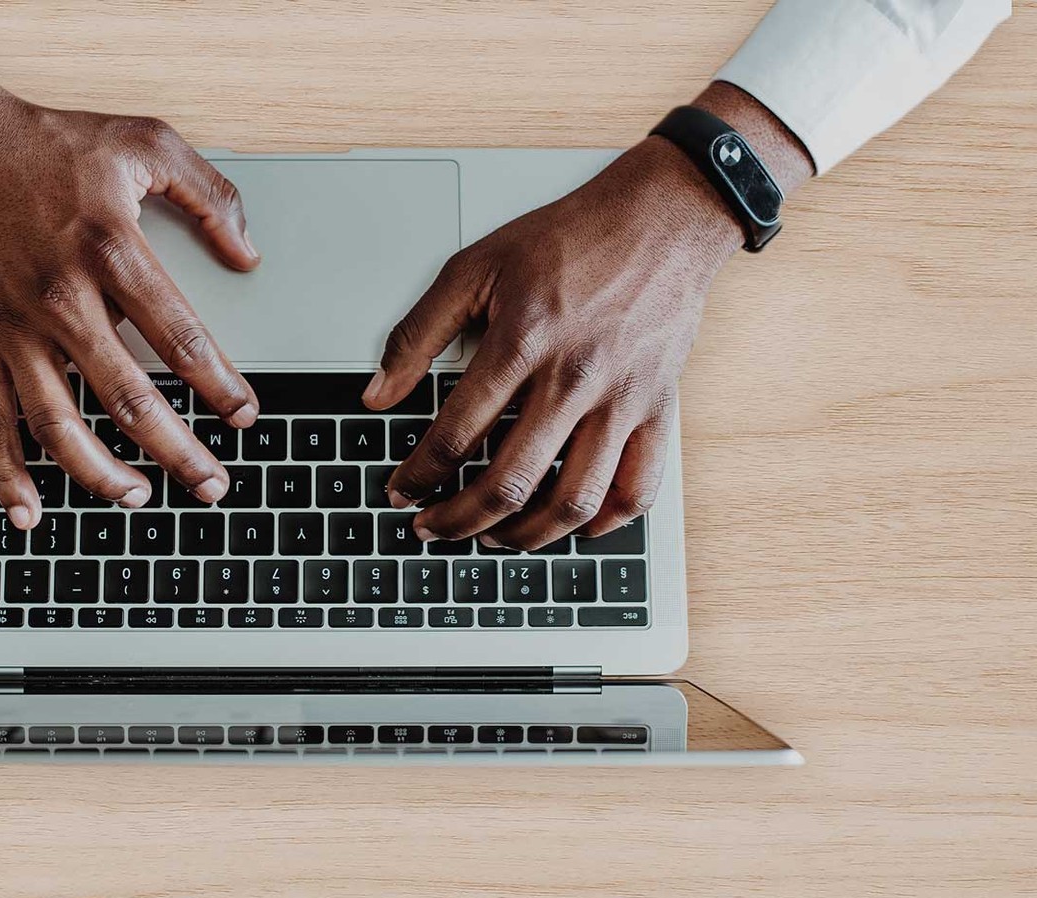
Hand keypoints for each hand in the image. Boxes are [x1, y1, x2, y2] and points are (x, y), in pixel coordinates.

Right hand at [0, 24, 259, 528]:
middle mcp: (62, 298)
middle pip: (128, 397)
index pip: (181, 338)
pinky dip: (5, 472)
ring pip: (58, 424)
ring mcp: (14, 327)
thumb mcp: (145, 141)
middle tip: (212, 485)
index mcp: (111, 249)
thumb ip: (210, 195)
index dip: (220, 386)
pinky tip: (30, 510)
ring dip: (100, 475)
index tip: (246, 416)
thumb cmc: (50, 143)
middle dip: (178, 451)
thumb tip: (249, 254)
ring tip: (139, 498)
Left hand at [364, 132, 761, 548]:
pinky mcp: (658, 410)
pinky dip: (604, 522)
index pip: (455, 435)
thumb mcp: (474, 267)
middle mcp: (574, 378)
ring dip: (524, 536)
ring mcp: (621, 401)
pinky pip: (638, 489)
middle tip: (432, 528)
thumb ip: (417, 333)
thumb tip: (377, 393)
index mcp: (522, 342)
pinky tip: (572, 526)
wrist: (662, 218)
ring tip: (493, 537)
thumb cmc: (568, 239)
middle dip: (457, 520)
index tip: (400, 491)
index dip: (417, 475)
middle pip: (508, 482)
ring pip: (573, 501)